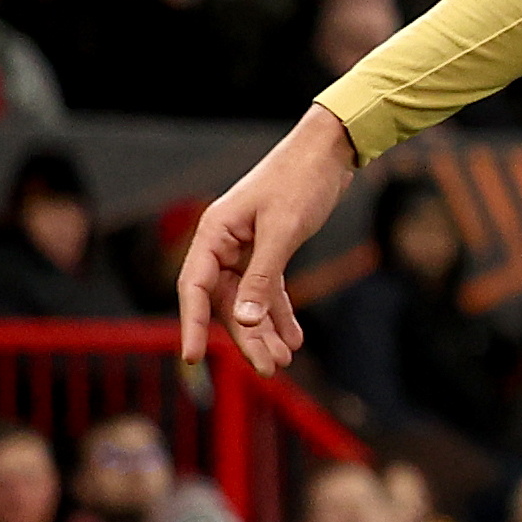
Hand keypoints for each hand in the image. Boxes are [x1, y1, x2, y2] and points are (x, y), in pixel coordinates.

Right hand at [178, 104, 362, 373]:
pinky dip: (279, 313)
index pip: (194, 288)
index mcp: (213, 234)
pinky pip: (268, 290)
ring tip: (284, 360)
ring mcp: (245, 247)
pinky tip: (293, 337)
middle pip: (225, 301)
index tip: (192, 357)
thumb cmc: (301, 181)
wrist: (329, 151)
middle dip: (246, 336)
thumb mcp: (282, 231)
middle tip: (269, 369)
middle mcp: (223, 243)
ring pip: (247, 300)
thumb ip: (262, 277)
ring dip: (264, 330)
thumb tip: (243, 320)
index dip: (192, 324)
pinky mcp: (269, 249)